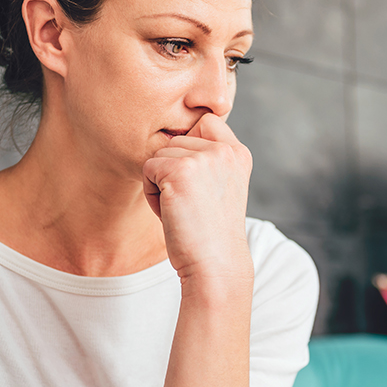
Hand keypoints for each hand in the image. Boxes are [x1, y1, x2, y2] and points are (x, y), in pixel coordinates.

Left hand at [142, 114, 252, 285]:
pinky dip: (151, 194)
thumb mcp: (220, 185)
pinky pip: (147, 169)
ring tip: (183, 209)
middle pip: (176, 140)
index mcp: (238, 153)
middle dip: (173, 171)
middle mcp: (225, 150)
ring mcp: (203, 158)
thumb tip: (172, 135)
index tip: (200, 185)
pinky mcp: (179, 170)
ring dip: (161, 182)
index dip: (192, 148)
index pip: (205, 122)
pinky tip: (172, 212)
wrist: (215, 264)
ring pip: (160, 155)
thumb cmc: (210, 231)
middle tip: (192, 203)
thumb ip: (208, 158)